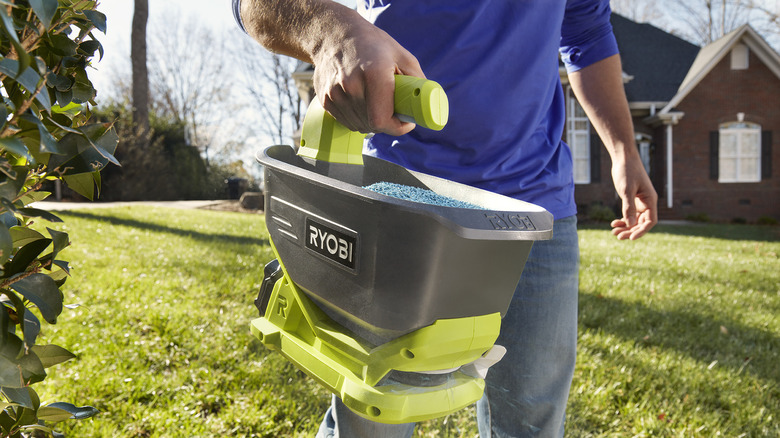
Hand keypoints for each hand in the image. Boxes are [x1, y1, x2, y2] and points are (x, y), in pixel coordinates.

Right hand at [310, 16, 423, 134]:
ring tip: (375, 101)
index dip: (397, 127)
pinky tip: (360, 100)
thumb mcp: (402, 55)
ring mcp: (334, 94)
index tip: (406, 121)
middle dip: (387, 123)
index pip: (381, 120)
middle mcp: (350, 85)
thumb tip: (425, 104)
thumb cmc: (372, 44)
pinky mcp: (325, 99)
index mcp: (373, 73)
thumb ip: (417, 81)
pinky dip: (358, 117)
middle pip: (372, 125)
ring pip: (359, 126)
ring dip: (371, 121)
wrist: (333, 35)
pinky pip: (346, 121)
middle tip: (394, 110)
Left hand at [610, 155, 657, 239]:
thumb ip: (628, 207)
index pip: (650, 221)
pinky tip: (614, 223)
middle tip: (618, 236)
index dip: (642, 231)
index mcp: (650, 200)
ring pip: (634, 220)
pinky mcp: (632, 199)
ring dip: (625, 227)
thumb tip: (630, 224)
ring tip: (614, 232)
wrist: (623, 158)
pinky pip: (629, 214)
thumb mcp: (626, 190)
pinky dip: (622, 220)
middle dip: (631, 231)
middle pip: (641, 223)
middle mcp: (647, 202)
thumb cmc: (627, 171)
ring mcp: (639, 202)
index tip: (631, 238)